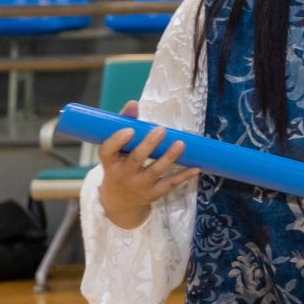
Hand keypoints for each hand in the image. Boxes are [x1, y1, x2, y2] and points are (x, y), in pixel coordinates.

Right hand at [98, 101, 200, 229]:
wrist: (120, 200)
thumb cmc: (120, 165)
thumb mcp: (116, 150)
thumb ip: (124, 124)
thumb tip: (133, 103)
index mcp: (110, 162)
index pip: (108, 151)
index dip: (117, 141)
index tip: (130, 130)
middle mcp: (123, 174)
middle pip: (136, 159)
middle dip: (148, 145)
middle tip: (161, 130)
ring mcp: (139, 185)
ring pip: (155, 171)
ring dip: (169, 157)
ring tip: (181, 143)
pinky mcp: (154, 193)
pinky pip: (170, 184)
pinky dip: (183, 176)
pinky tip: (196, 167)